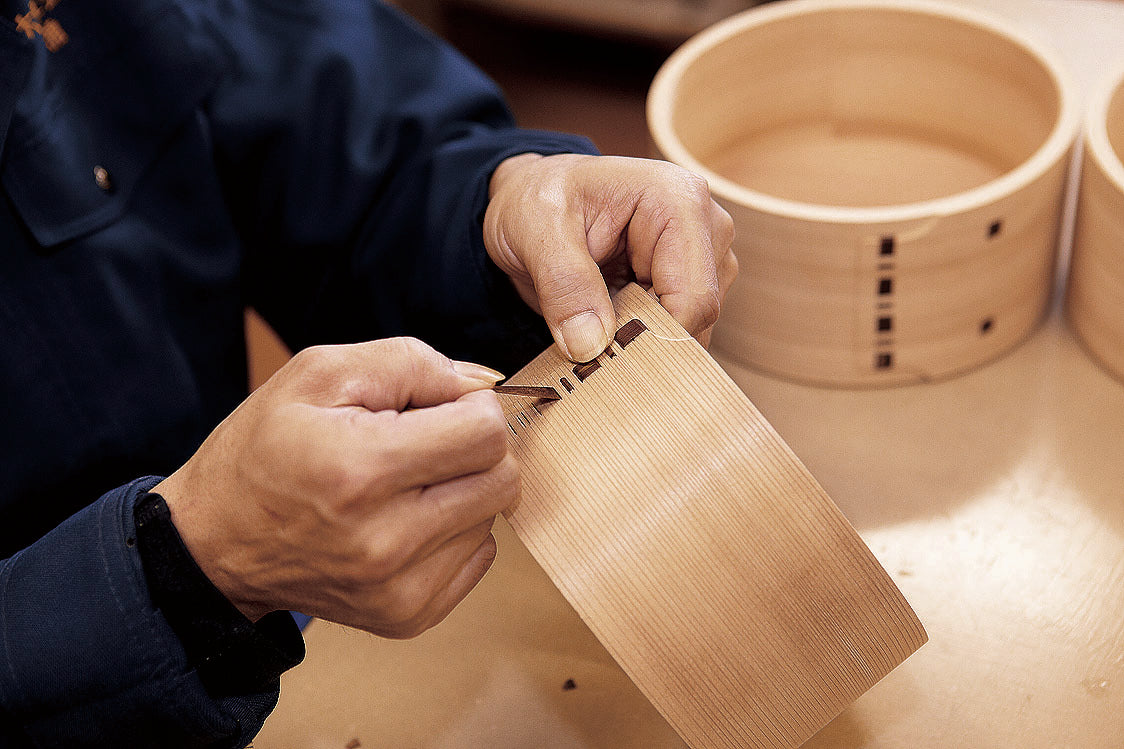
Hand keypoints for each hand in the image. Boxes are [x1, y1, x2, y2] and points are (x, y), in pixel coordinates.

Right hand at [153, 338, 513, 637]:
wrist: (214, 543)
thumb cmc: (264, 448)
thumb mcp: (319, 373)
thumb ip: (412, 364)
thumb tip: (483, 383)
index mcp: (361, 469)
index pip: (486, 433)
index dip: (472, 405)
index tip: (438, 405)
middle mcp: (385, 540)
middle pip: (503, 478)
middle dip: (475, 446)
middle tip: (424, 439)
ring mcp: (398, 588)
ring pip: (492, 516)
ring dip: (462, 489)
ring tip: (404, 482)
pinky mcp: (406, 616)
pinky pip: (478, 556)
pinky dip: (454, 530)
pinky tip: (406, 519)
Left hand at [484, 153, 737, 361]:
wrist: (533, 199)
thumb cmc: (536, 200)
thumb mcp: (535, 231)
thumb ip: (565, 285)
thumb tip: (590, 345)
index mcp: (679, 201)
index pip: (694, 297)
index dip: (652, 336)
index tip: (600, 351)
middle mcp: (706, 226)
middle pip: (698, 315)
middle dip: (644, 337)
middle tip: (586, 335)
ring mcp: (703, 255)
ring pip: (691, 328)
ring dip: (641, 338)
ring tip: (592, 316)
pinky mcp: (690, 279)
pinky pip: (678, 328)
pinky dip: (641, 336)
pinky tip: (606, 318)